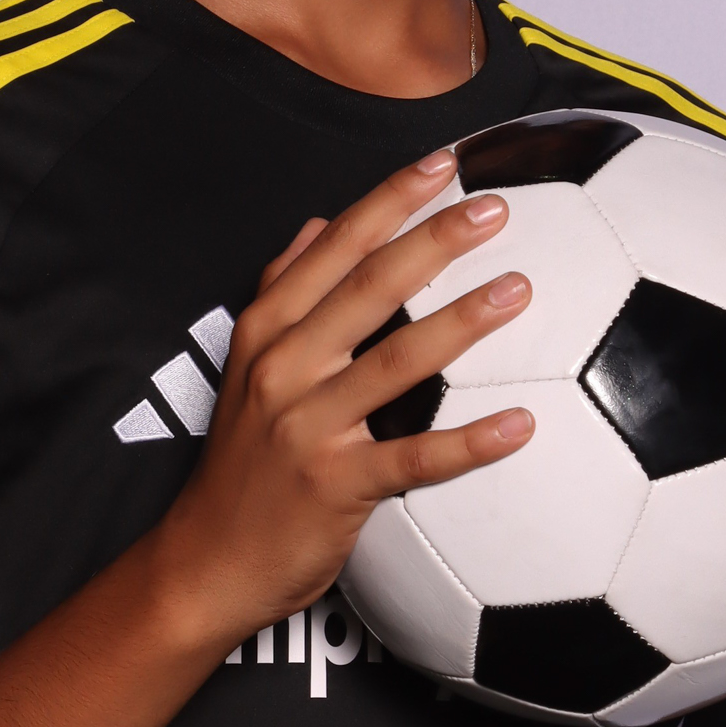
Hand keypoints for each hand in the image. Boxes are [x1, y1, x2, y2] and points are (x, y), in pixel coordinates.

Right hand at [158, 150, 534, 648]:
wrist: (206, 562)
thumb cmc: (240, 465)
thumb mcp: (244, 365)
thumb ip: (281, 290)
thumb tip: (317, 223)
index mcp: (268, 332)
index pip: (334, 249)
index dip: (389, 202)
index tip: (442, 164)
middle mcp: (285, 369)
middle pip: (369, 289)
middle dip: (434, 242)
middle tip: (494, 210)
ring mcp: (309, 428)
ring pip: (396, 362)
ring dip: (461, 322)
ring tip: (517, 290)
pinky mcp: (336, 487)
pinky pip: (415, 459)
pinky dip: (470, 442)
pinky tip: (520, 424)